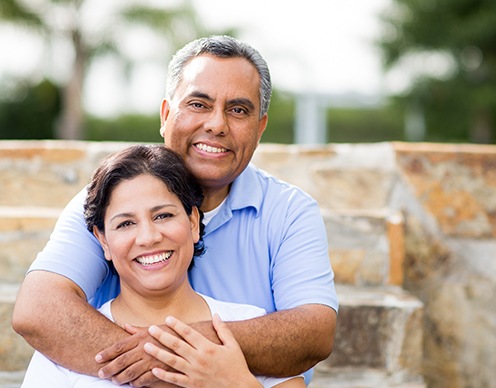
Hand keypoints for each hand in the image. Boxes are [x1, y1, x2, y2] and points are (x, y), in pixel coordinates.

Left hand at [95, 324, 177, 386]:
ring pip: (131, 372)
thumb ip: (138, 330)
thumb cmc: (172, 332)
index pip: (120, 345)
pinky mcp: (162, 369)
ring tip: (114, 380)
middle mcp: (145, 348)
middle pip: (122, 360)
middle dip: (109, 368)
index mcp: (142, 337)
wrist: (193, 338)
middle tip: (100, 373)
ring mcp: (153, 359)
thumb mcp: (154, 328)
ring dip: (121, 377)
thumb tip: (125, 326)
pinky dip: (137, 383)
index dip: (107, 352)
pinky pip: (145, 379)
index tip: (97, 358)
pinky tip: (132, 385)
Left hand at [144, 314, 261, 387]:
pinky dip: (163, 375)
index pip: (189, 333)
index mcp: (208, 348)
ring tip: (146, 346)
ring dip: (158, 353)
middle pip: (177, 345)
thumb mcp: (232, 345)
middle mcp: (199, 359)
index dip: (177, 325)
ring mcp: (194, 373)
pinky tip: (153, 369)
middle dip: (162, 336)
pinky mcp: (192, 385)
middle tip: (151, 329)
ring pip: (172, 361)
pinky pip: (175, 380)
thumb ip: (223, 329)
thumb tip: (215, 314)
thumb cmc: (237, 365)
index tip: (168, 318)